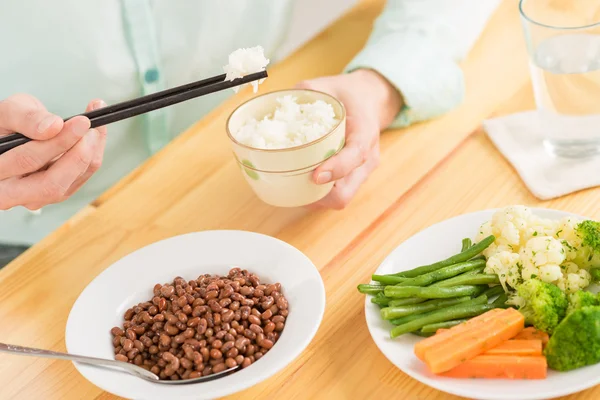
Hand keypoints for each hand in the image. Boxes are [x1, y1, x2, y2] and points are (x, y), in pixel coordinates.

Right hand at [0, 94, 106, 210]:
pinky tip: (94, 136)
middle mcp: (9, 194)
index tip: (81, 121)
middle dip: (78, 155)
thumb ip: (27, 118)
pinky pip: (79, 180)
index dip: (58, 141)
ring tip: (95, 127)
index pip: (28, 161)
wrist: (11, 134)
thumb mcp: (9, 112)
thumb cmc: (6, 124)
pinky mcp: (55, 194)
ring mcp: (34, 198)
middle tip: (92, 128)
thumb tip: (54, 127)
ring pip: (68, 186)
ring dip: (90, 156)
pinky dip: (92, 157)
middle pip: (51, 185)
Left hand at [296, 69, 402, 209]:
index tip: (315, 176)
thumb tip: (276, 105)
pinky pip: (338, 194)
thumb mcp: (328, 85)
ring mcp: (362, 171)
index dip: (336, 168)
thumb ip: (306, 93)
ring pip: (341, 198)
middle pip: (347, 191)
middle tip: (294, 186)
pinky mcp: (355, 177)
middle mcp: (368, 156)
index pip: (356, 154)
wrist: (369, 100)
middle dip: (320, 195)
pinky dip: (319, 195)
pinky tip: (301, 184)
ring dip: (317, 199)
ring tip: (293, 188)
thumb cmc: (347, 94)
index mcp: (366, 131)